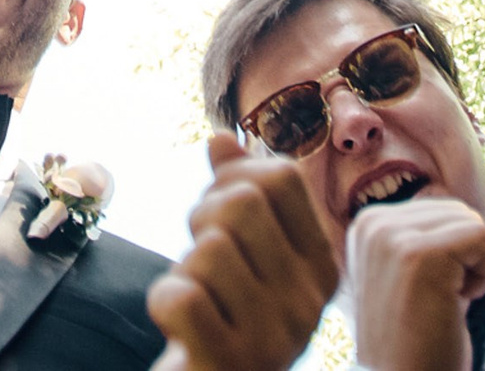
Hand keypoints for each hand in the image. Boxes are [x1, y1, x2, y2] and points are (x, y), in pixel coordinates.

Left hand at [147, 132, 337, 370]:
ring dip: (184, 268)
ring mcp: (272, 338)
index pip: (282, 177)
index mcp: (321, 266)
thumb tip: (220, 137)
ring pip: (208, 250)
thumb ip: (238, 194)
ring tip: (199, 298)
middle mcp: (307, 301)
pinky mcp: (228, 364)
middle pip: (242, 204)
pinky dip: (164, 304)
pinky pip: (182, 298)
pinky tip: (180, 327)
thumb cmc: (227, 316)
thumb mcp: (243, 254)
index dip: (234, 178)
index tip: (221, 212)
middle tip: (201, 256)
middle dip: (203, 218)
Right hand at [343, 197, 484, 370]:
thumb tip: (460, 209)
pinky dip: (482, 275)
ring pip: (470, 221)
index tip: (426, 289)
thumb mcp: (403, 272)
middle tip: (438, 296)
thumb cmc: (412, 337)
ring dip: (472, 266)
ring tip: (443, 299)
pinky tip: (454, 303)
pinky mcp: (420, 254)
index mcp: (366, 224)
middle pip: (456, 210)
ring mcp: (392, 237)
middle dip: (463, 255)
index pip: (438, 207)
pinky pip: (480, 237)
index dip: (450, 252)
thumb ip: (419, 236)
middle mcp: (372, 223)